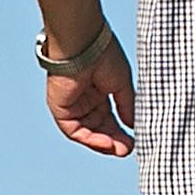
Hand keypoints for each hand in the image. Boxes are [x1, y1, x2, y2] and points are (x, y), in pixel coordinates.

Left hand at [45, 41, 136, 156]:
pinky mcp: (60, 108)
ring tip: (120, 150)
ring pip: (87, 131)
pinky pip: (74, 130)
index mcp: (99, 90)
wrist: (84, 44)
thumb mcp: (122, 84)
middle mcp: (84, 98)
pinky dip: (90, 139)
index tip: (135, 140)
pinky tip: (106, 144)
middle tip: (128, 150)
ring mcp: (71, 104)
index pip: (109, 117)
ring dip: (103, 143)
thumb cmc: (103, 55)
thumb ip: (126, 106)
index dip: (121, 131)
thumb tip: (134, 124)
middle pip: (98, 127)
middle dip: (113, 140)